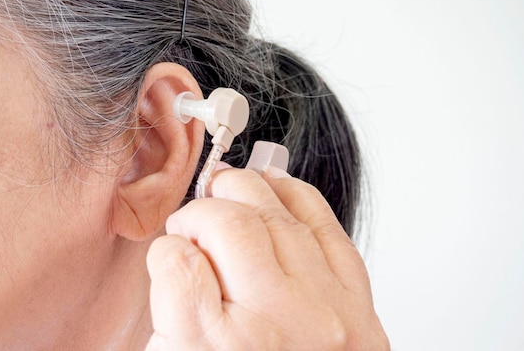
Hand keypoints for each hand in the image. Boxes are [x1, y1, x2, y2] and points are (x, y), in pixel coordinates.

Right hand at [145, 166, 389, 349]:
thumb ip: (176, 309)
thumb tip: (181, 252)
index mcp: (214, 350)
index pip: (175, 262)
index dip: (166, 249)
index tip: (171, 252)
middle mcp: (274, 325)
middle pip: (228, 226)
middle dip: (202, 210)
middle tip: (194, 219)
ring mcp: (323, 310)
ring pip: (275, 215)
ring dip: (245, 192)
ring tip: (227, 190)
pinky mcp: (357, 303)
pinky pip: (324, 226)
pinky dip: (295, 197)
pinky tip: (274, 189)